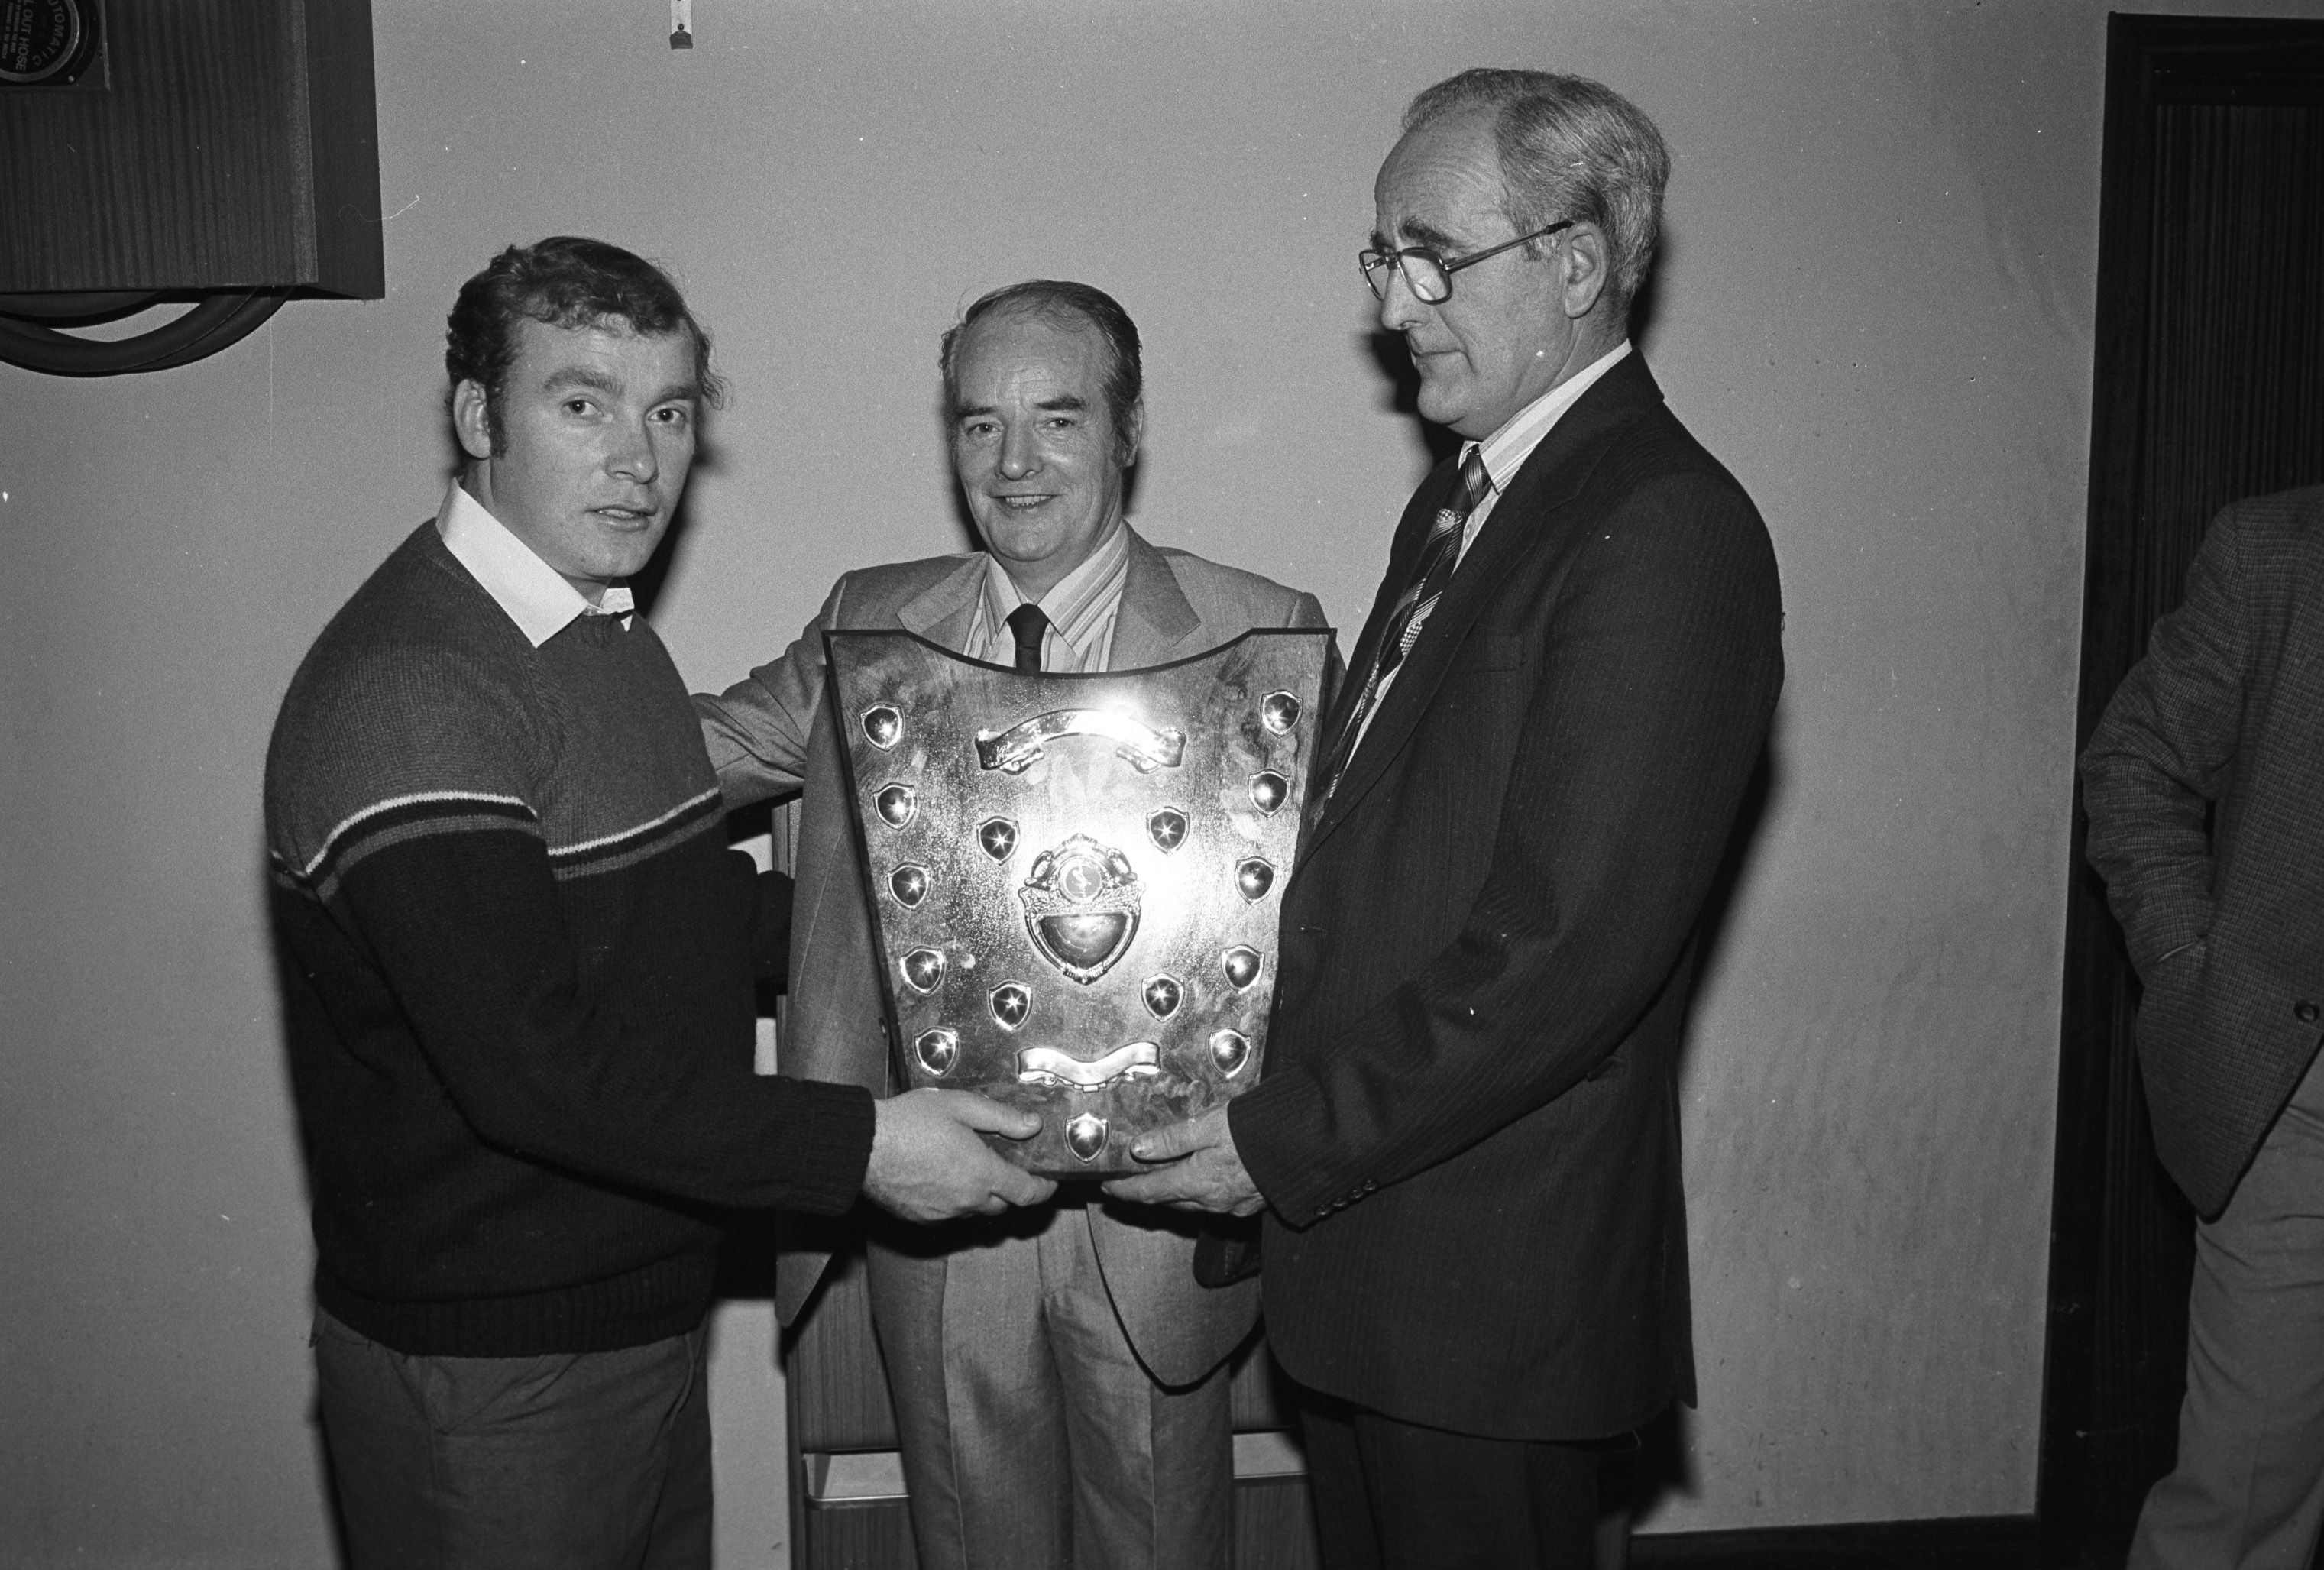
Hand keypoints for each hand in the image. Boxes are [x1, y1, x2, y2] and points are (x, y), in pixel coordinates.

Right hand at [863, 1090, 1056, 1221]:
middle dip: (1009, 1189)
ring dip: (979, 1194)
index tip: (1049, 1181)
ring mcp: (943, 1214)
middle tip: (1002, 1165)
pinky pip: (948, 1214)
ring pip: (974, 1210)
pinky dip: (953, 1200)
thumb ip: (1002, 1118)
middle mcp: (966, 1200)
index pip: (1026, 1193)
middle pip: (1002, 1204)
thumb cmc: (909, 1122)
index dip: (1043, 1188)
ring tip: (966, 1166)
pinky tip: (939, 1176)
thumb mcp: (961, 1106)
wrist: (862, 1147)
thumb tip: (1033, 1125)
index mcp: (982, 1174)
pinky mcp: (921, 1219)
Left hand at [1102, 1106, 1263, 1215]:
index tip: (1107, 1188)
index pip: (1150, 1191)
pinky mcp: (1253, 1203)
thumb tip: (1138, 1149)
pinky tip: (1207, 1180)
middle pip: (1170, 1201)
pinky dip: (1203, 1192)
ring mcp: (1234, 1206)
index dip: (1125, 1190)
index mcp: (1197, 1182)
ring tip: (1165, 1180)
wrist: (1306, 1146)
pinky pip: (1217, 1202)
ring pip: (1194, 1204)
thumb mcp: (1209, 1125)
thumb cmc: (1257, 1130)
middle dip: (1149, 1193)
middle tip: (1132, 1182)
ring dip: (1176, 1194)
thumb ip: (1172, 1138)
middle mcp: (1212, 1201)